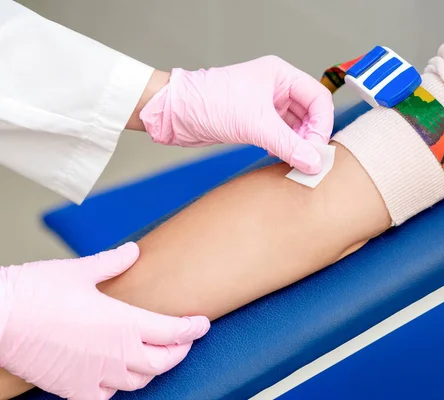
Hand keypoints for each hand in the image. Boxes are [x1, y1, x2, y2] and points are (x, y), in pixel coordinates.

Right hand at [0, 243, 209, 399]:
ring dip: (152, 370)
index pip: (174, 331)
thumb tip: (133, 250)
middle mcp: (118, 354)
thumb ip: (113, 262)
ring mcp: (96, 375)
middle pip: (163, 361)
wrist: (0, 319)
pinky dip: (116, 387)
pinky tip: (115, 376)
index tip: (202, 324)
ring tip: (154, 357)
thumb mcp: (80, 271)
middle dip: (179, 351)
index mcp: (125, 324)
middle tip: (184, 341)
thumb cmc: (38, 291)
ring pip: (140, 381)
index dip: (193, 328)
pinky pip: (105, 396)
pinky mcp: (74, 389)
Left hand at [140, 56, 334, 173]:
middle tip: (309, 158)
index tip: (318, 148)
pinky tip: (281, 157)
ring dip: (298, 144)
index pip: (318, 98)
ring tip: (296, 161)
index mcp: (281, 75)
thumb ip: (289, 145)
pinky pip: (281, 135)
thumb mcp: (256, 124)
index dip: (322, 124)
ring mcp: (266, 105)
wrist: (176, 114)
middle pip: (310, 114)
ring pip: (296, 127)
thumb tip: (313, 162)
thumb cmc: (209, 102)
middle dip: (311, 136)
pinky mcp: (255, 121)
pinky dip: (285, 148)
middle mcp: (276, 88)